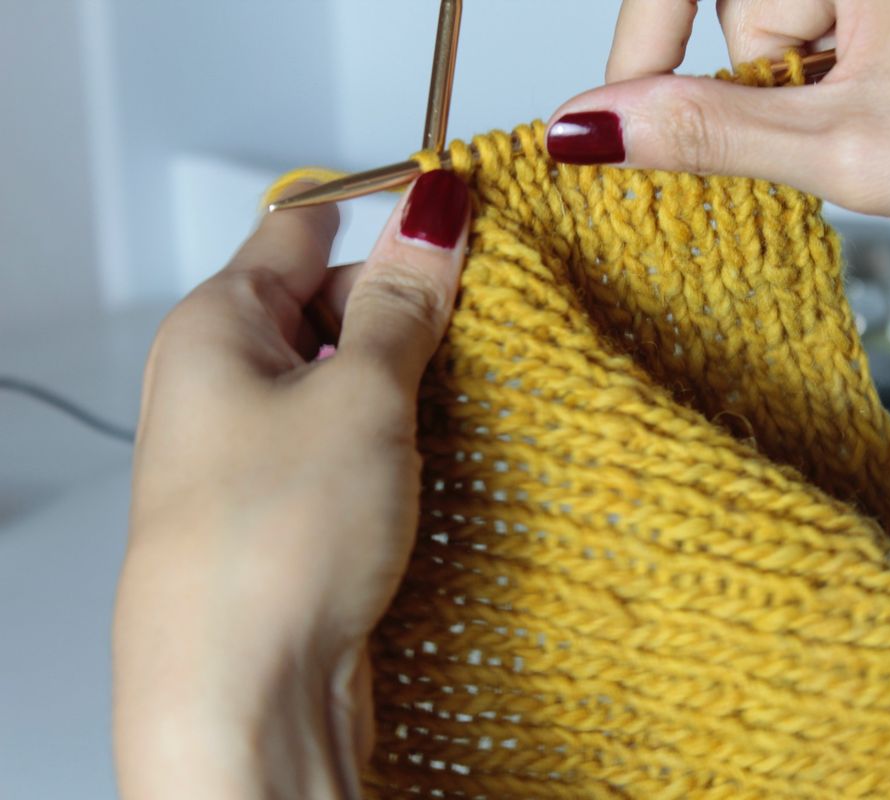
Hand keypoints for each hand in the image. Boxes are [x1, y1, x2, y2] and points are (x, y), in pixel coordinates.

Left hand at [113, 170, 470, 799]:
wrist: (246, 700)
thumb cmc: (267, 550)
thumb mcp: (359, 397)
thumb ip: (402, 301)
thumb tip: (432, 213)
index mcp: (217, 327)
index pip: (302, 227)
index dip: (382, 214)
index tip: (457, 217)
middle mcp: (223, 384)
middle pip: (328, 303)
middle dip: (403, 308)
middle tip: (475, 326)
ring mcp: (254, 450)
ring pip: (346, 382)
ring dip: (407, 383)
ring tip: (459, 403)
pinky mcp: (288, 509)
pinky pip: (350, 445)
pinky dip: (396, 441)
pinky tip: (434, 462)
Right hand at [547, 0, 889, 272]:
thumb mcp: (849, 150)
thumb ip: (706, 133)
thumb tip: (592, 125)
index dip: (641, 43)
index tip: (612, 117)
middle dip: (753, 78)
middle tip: (821, 131)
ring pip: (776, 12)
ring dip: (799, 83)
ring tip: (881, 120)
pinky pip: (821, 14)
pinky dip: (827, 70)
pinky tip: (889, 101)